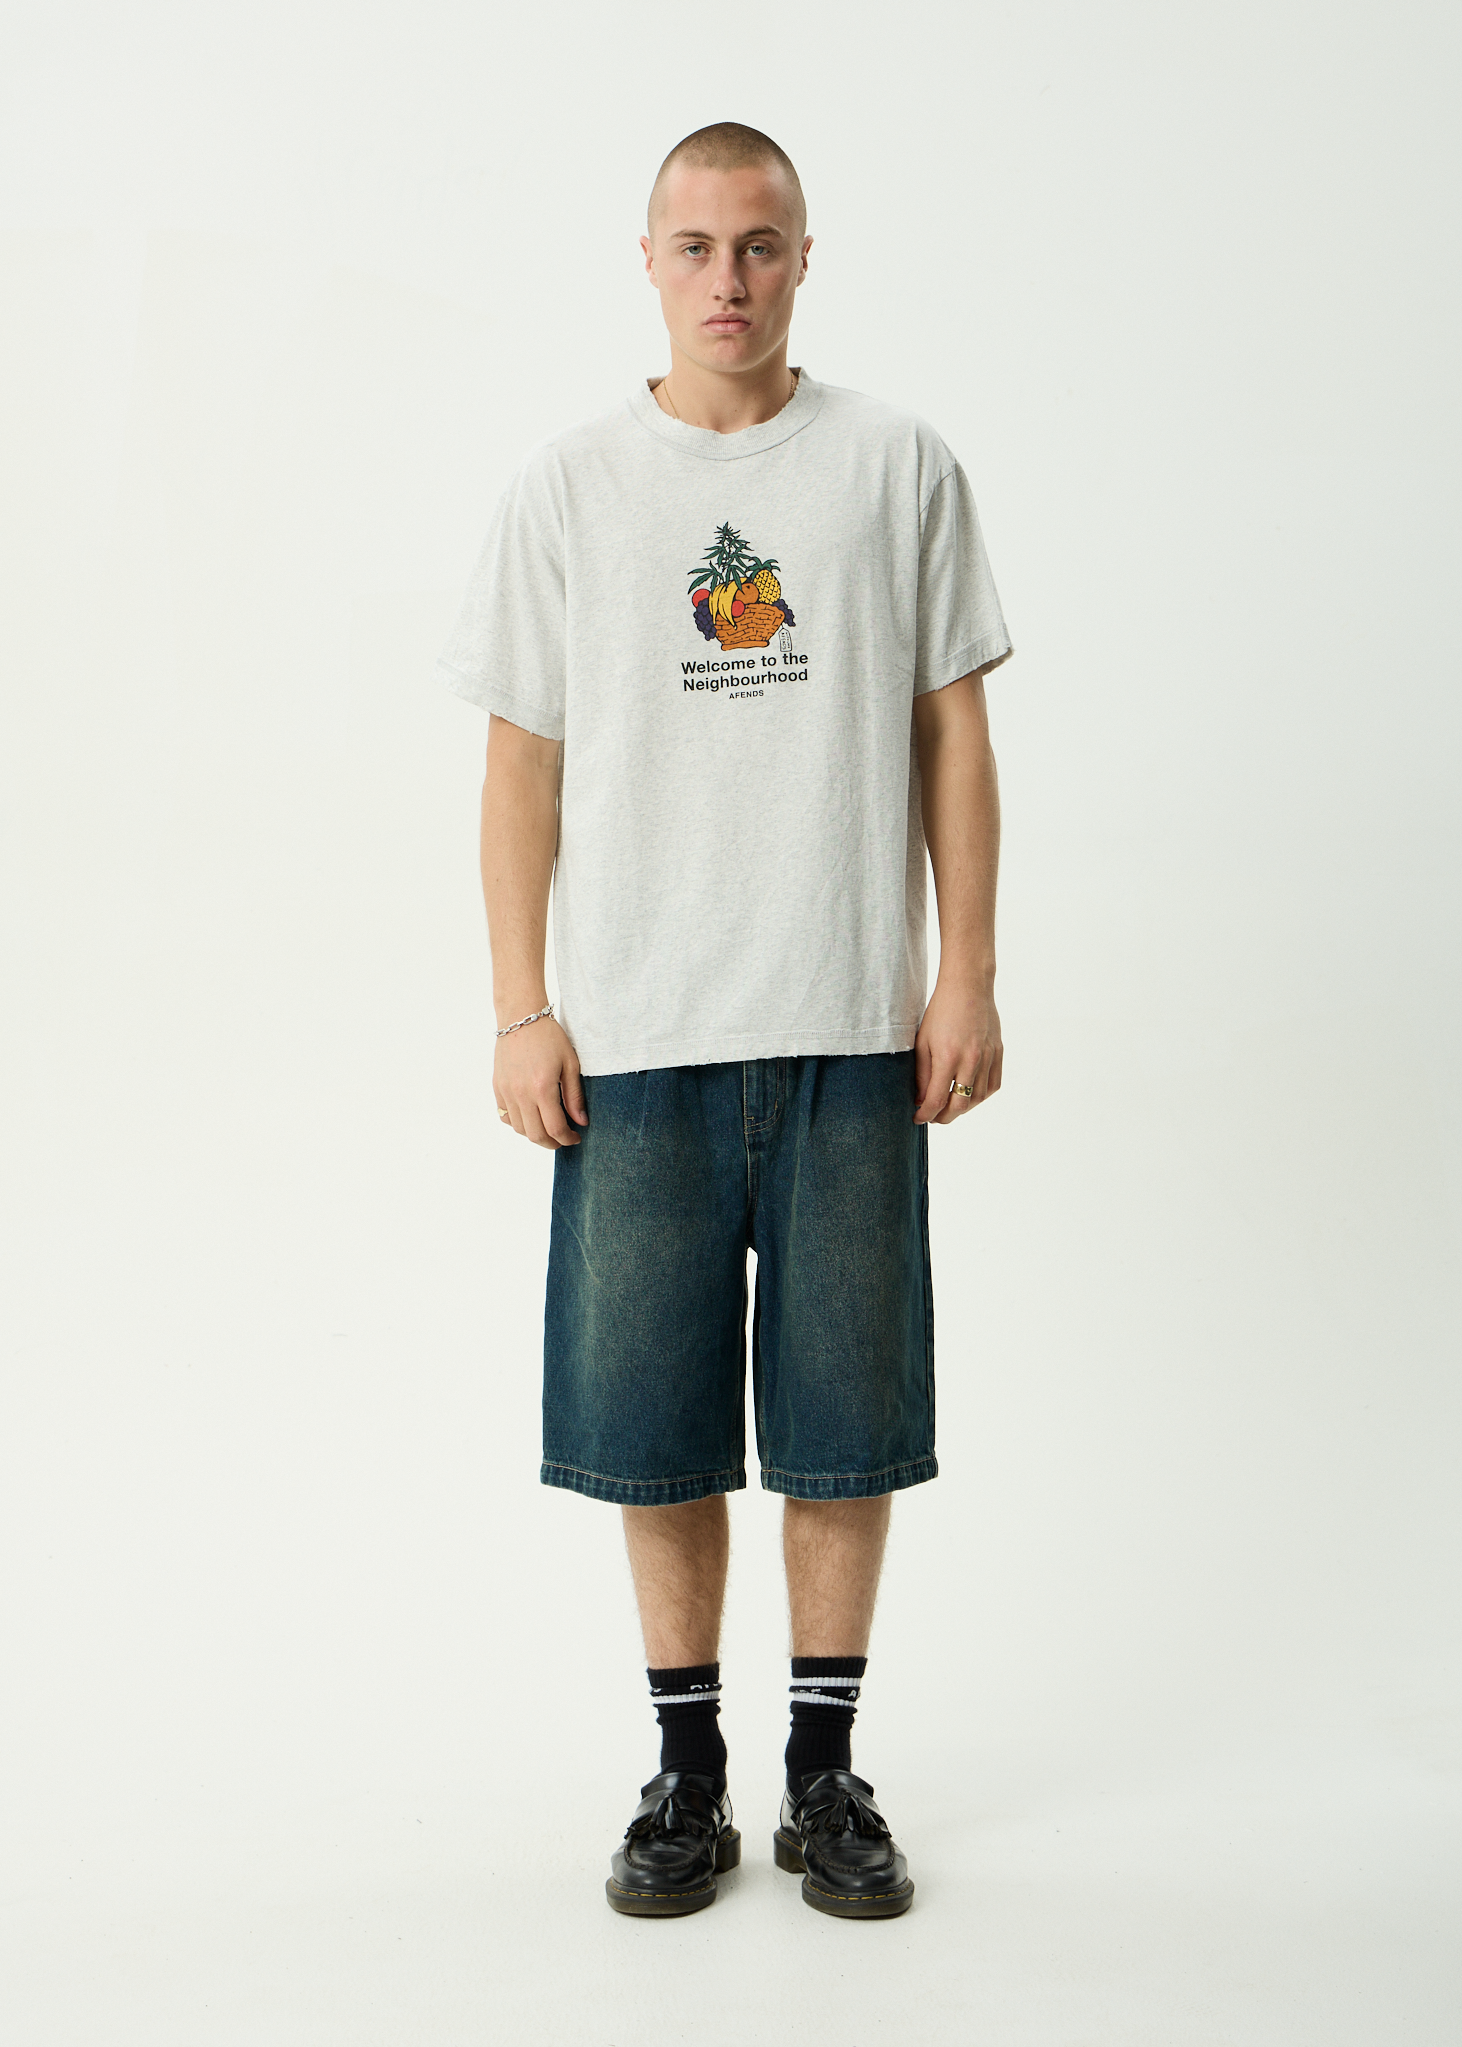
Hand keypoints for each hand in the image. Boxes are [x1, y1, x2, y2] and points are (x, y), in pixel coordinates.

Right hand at [494, 1018, 587, 1148]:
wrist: (521, 1018)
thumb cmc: (549, 1037)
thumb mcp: (570, 1064)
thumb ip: (574, 1096)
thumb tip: (581, 1122)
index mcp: (542, 1088)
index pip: (555, 1128)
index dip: (568, 1139)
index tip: (576, 1137)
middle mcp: (521, 1094)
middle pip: (535, 1135)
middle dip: (552, 1143)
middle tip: (563, 1139)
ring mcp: (506, 1092)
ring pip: (519, 1129)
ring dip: (535, 1135)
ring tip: (548, 1127)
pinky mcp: (497, 1087)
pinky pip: (505, 1116)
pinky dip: (518, 1123)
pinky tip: (530, 1116)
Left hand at [913, 979, 1002, 1125]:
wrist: (968, 987)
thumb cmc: (940, 1012)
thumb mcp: (923, 1042)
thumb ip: (922, 1074)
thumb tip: (922, 1100)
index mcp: (948, 1057)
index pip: (936, 1100)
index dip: (925, 1115)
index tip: (917, 1118)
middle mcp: (971, 1060)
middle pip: (959, 1106)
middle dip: (944, 1117)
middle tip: (933, 1117)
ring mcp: (987, 1057)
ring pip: (977, 1098)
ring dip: (962, 1108)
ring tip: (949, 1106)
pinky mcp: (998, 1052)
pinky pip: (993, 1085)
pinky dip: (980, 1095)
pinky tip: (968, 1094)